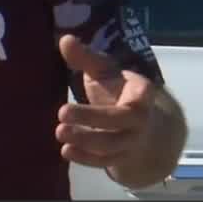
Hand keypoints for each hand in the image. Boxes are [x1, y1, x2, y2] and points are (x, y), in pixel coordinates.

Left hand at [55, 35, 185, 188]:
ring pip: (111, 145)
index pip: (140, 95)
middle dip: (91, 118)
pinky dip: (86, 159)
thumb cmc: (118, 93)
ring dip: (85, 140)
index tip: (101, 85)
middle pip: (118, 121)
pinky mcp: (121, 159)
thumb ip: (86, 58)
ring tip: (59, 132)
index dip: (131, 95)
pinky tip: (66, 151)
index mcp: (142, 95)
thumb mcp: (106, 72)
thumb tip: (64, 39)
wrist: (143, 128)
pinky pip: (105, 162)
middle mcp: (141, 120)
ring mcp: (132, 143)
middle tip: (61, 113)